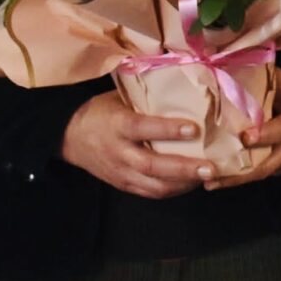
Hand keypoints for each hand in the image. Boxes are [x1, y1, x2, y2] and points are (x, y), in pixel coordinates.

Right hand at [60, 90, 213, 198]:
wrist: (70, 137)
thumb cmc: (101, 111)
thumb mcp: (119, 98)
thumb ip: (146, 98)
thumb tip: (181, 87)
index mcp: (117, 124)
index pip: (143, 128)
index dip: (169, 130)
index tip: (194, 128)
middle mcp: (118, 152)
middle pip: (153, 166)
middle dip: (184, 168)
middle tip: (210, 167)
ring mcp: (120, 172)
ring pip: (154, 186)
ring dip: (183, 183)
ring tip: (206, 176)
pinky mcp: (123, 185)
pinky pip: (151, 193)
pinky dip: (173, 190)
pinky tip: (190, 182)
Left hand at [205, 68, 280, 190]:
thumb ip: (266, 79)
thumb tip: (233, 70)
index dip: (263, 135)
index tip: (244, 137)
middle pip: (266, 164)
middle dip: (239, 173)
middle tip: (213, 175)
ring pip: (260, 173)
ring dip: (234, 179)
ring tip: (209, 183)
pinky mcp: (280, 166)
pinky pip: (260, 172)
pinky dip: (239, 176)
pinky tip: (218, 179)